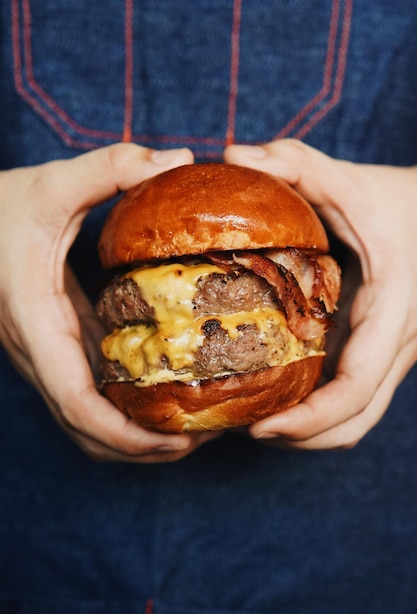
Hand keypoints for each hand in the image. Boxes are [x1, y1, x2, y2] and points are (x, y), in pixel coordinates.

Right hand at [0, 143, 218, 461]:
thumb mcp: (51, 184)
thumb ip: (109, 167)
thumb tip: (179, 159)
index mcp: (37, 323)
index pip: (78, 404)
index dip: (128, 436)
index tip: (180, 440)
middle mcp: (40, 352)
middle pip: (87, 431)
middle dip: (143, 447)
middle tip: (203, 437)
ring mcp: (46, 354)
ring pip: (86, 421)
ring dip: (134, 436)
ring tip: (191, 426)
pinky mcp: (56, 345)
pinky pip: (89, 394)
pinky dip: (124, 410)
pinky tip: (163, 391)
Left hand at [225, 139, 416, 448]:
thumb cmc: (402, 202)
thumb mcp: (351, 181)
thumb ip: (297, 164)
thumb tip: (234, 154)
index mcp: (391, 313)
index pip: (356, 389)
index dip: (309, 420)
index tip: (259, 428)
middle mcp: (398, 345)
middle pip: (355, 423)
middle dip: (301, 438)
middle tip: (244, 430)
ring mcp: (393, 354)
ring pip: (357, 418)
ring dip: (308, 432)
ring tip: (254, 421)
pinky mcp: (381, 351)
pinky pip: (353, 398)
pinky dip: (318, 410)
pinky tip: (278, 392)